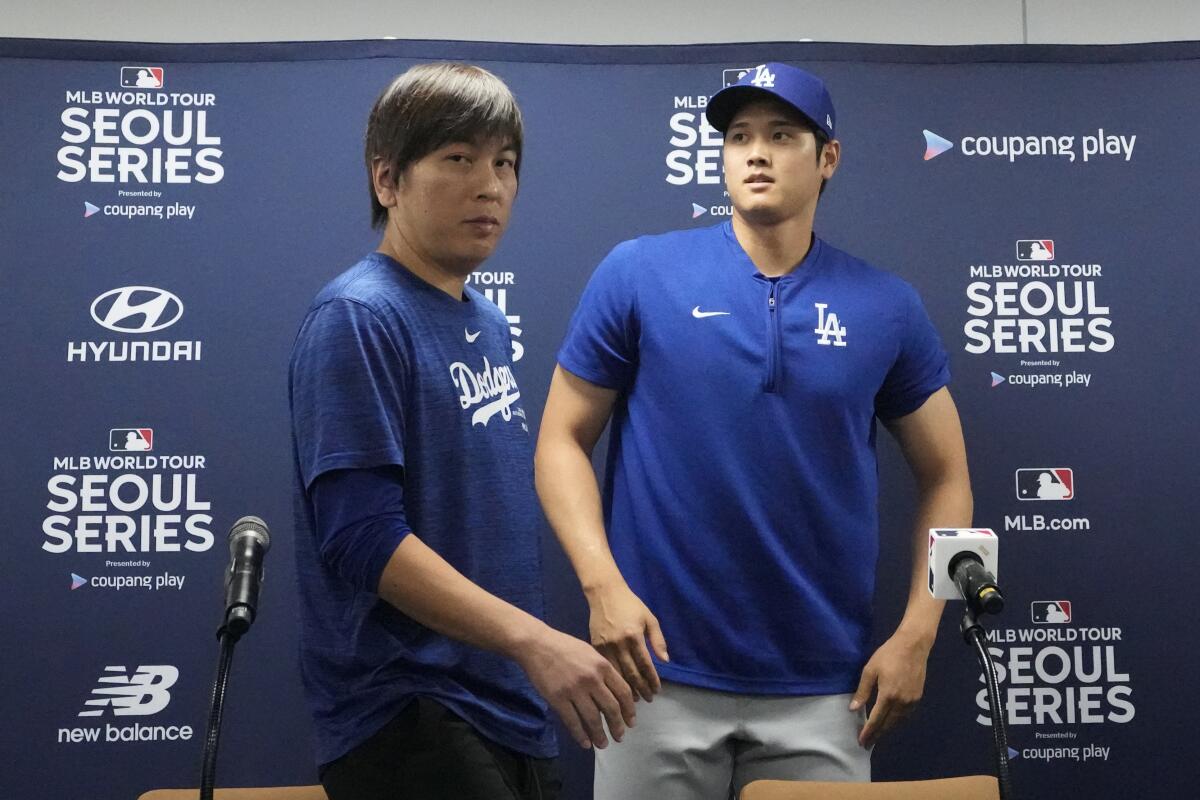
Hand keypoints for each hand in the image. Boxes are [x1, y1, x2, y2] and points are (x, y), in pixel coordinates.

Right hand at [516, 624, 636, 749]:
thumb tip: (614, 693)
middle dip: (617, 726)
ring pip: (593, 719)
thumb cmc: (564, 646)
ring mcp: (574, 690)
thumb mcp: (590, 653)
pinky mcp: (558, 699)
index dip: (629, 710)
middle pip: (611, 708)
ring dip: (600, 735)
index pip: (623, 692)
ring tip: (603, 744)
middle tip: (619, 737)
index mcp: (603, 666)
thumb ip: (603, 671)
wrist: (536, 644)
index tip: (631, 722)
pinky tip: (585, 743)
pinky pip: (572, 722)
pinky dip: (580, 735)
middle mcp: (592, 679)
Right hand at [587, 582, 668, 701]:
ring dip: (627, 689)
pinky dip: (613, 680)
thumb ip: (658, 640)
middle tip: (649, 699)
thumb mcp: (649, 618)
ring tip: (635, 699)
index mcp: (634, 636)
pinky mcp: (595, 646)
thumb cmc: (630, 605)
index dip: (652, 679)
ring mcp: (605, 646)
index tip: (657, 690)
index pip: (645, 664)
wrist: (604, 594)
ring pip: (617, 674)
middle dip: (641, 688)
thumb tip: (665, 661)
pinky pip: (605, 668)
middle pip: (631, 672)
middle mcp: (619, 643)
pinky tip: (618, 688)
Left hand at [849, 630, 931, 747]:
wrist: (913, 646)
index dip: (868, 732)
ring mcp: (912, 701)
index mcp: (888, 695)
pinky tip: (891, 722)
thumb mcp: (870, 670)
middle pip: (888, 724)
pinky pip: (906, 715)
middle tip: (868, 744)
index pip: (876, 719)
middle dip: (877, 735)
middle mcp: (902, 702)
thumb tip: (853, 709)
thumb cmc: (888, 655)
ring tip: (877, 735)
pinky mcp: (918, 698)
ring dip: (887, 729)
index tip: (862, 741)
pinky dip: (897, 721)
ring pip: (898, 721)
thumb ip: (863, 691)